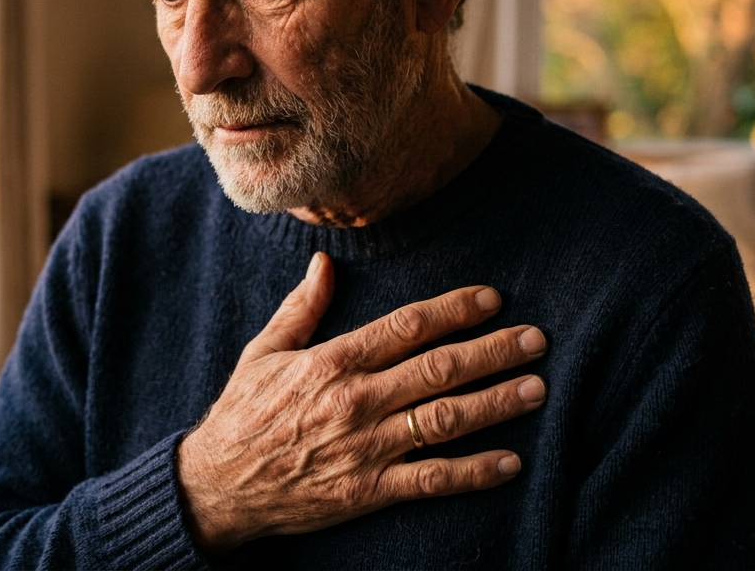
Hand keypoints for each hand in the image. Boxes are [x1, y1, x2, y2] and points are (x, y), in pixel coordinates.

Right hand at [176, 252, 547, 553]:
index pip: (406, 326)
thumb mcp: (264, 351)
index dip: (453, 310)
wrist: (217, 486)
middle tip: (536, 339)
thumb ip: (302, 308)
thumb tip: (326, 262)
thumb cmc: (243, 414)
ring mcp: (365, 448)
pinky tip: (511, 461)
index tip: (491, 299)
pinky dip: (474, 472)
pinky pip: (431, 480)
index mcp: (333, 361)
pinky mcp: (368, 491)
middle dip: (493, 351)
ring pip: (444, 420)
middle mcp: (356, 400)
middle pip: (439, 369)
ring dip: (496, 403)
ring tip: (536, 387)